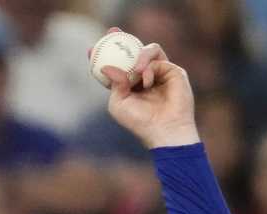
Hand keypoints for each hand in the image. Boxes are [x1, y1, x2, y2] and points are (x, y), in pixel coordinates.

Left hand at [91, 28, 198, 148]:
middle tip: (112, 32)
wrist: (163, 128)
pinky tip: (146, 82)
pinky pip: (158, 60)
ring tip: (135, 71)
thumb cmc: (139, 121)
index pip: (119, 65)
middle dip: (123, 39)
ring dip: (138, 57)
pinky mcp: (174, 72)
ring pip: (149, 50)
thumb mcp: (118, 103)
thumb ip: (114, 84)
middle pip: (135, 51)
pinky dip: (149, 69)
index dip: (107, 54)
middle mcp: (146, 76)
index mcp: (131, 85)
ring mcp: (161, 72)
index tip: (93, 48)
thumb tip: (105, 67)